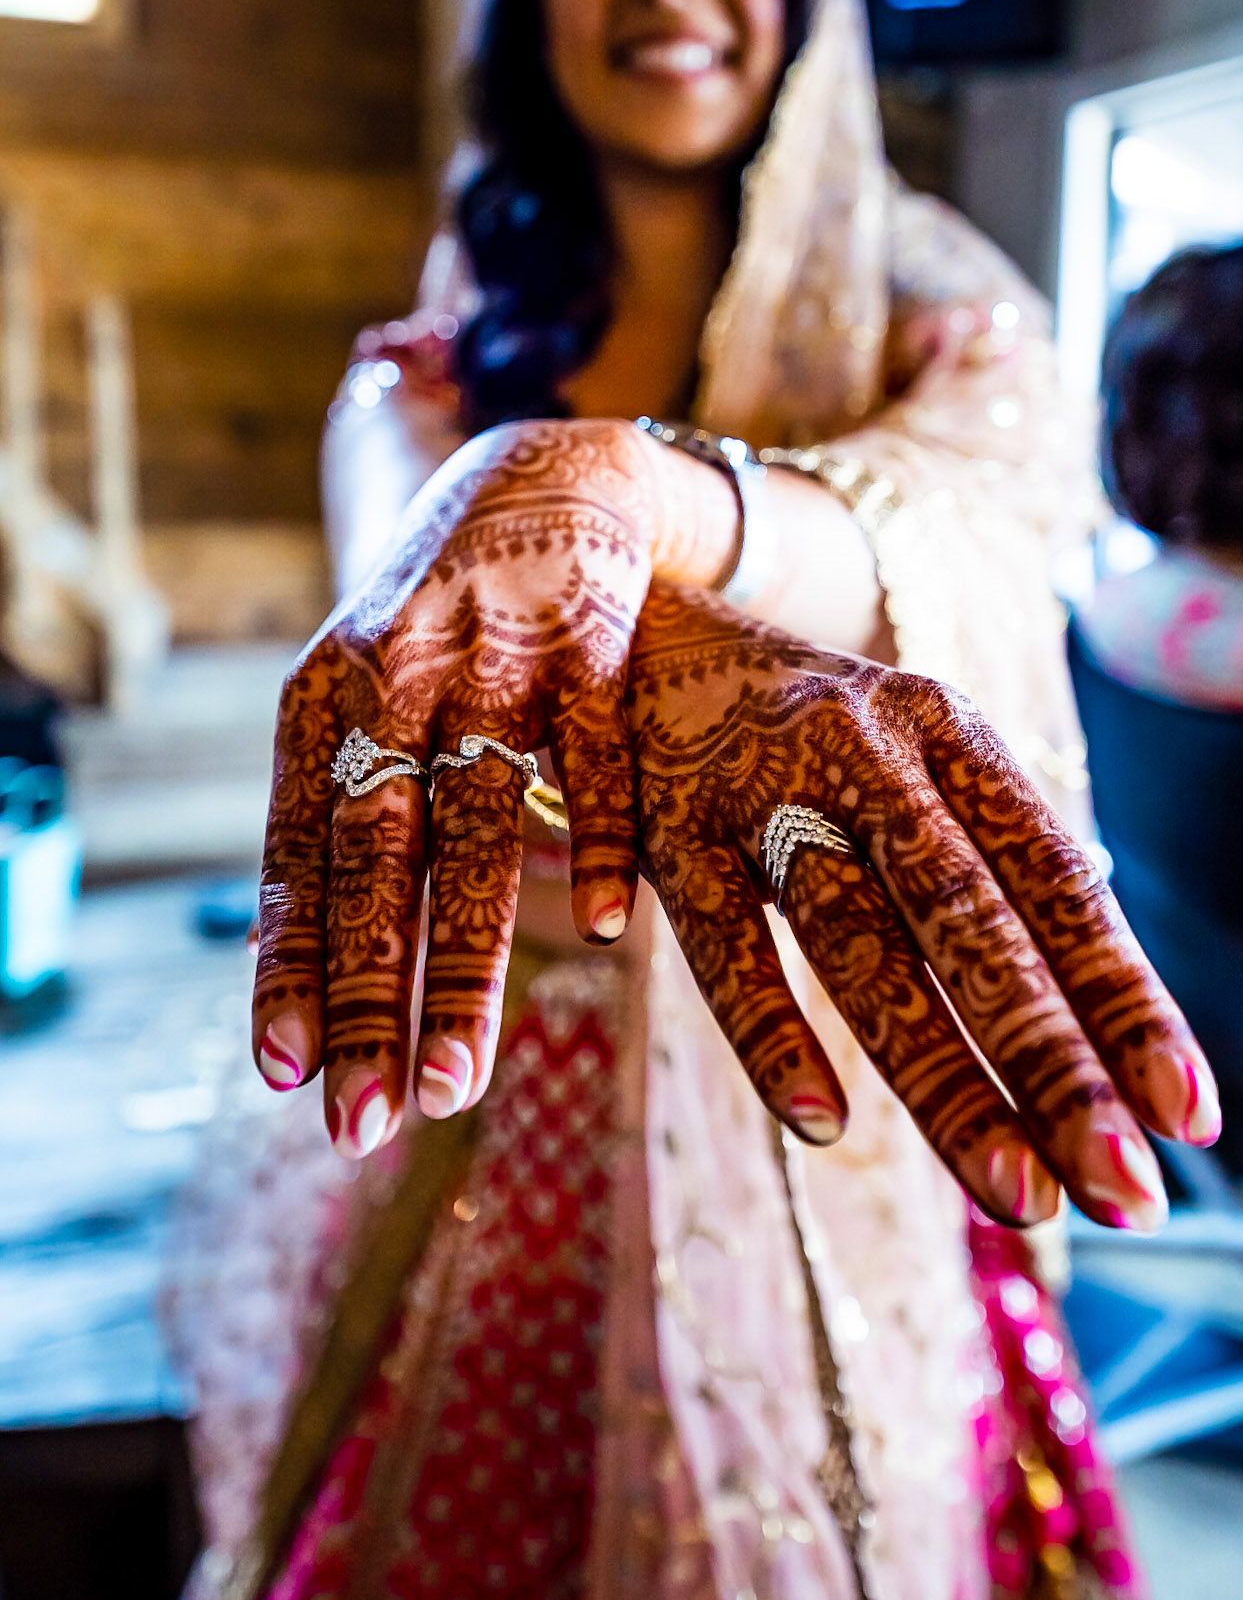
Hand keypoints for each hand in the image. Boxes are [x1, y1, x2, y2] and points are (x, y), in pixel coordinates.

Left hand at [252, 418, 727, 1155]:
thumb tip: (289, 982)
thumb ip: (344, 817)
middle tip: (364, 1119)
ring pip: (476, 824)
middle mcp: (398, 675)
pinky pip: (594, 751)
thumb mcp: (367, 698)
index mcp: (328, 699)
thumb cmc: (437, 627)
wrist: (535, 480)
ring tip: (460, 1083)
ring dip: (467, 960)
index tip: (281, 1070)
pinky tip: (603, 930)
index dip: (289, 958)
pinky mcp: (592, 637)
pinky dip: (601, 837)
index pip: (300, 848)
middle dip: (369, 995)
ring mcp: (497, 653)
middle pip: (378, 856)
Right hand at [627, 583, 1220, 1230]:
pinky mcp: (671, 828)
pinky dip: (769, 1029)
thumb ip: (992, 878)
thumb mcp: (916, 767)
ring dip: (940, 1074)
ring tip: (1014, 1191)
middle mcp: (870, 752)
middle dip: (1054, 1060)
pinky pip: (721, 940)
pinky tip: (821, 1121)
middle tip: (1124, 1186)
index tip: (1190, 1118)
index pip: (1057, 878)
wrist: (650, 630)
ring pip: (860, 941)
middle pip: (973, 919)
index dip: (1127, 996)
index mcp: (951, 737)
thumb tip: (1105, 1036)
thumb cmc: (816, 739)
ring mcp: (764, 787)